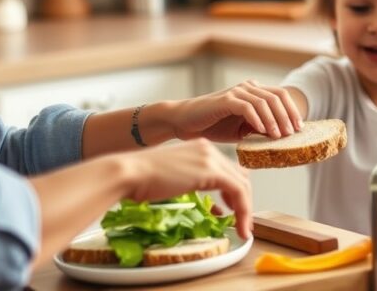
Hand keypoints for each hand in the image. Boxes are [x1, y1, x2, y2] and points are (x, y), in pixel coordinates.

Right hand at [122, 139, 252, 238]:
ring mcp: (211, 158)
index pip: (229, 170)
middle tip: (242, 222)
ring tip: (243, 228)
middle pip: (240, 175)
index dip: (236, 192)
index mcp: (200, 148)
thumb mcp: (175, 180)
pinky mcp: (211, 171)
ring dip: (246, 209)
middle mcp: (209, 150)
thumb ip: (196, 187)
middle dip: (244, 201)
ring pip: (243, 184)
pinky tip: (239, 226)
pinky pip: (238, 192)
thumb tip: (214, 207)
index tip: (234, 210)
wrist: (130, 173)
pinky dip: (243, 210)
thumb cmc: (142, 180)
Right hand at [169, 81, 301, 142]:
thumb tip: (280, 137)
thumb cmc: (214, 126)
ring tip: (279, 136)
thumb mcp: (242, 129)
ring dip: (274, 119)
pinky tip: (262, 132)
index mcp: (254, 92)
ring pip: (264, 101)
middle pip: (277, 96)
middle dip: (288, 115)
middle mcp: (247, 87)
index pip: (281, 96)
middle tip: (292, 134)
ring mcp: (237, 91)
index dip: (293, 111)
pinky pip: (248, 107)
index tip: (299, 129)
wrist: (186, 122)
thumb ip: (259, 128)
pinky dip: (258, 119)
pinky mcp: (226, 99)